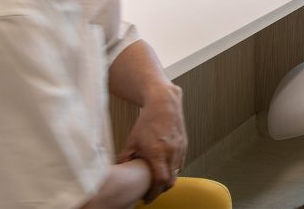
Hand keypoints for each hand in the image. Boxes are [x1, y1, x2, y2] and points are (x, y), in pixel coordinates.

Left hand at [117, 84, 186, 202]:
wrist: (164, 103)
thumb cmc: (147, 120)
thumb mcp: (131, 141)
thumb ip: (125, 158)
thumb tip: (119, 171)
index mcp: (157, 152)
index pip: (159, 181)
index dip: (153, 194)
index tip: (146, 198)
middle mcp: (171, 152)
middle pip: (170, 181)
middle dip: (160, 190)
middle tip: (151, 192)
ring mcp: (180, 148)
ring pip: (176, 173)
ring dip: (167, 179)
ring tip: (156, 179)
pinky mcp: (184, 144)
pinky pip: (180, 163)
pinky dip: (173, 169)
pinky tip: (164, 166)